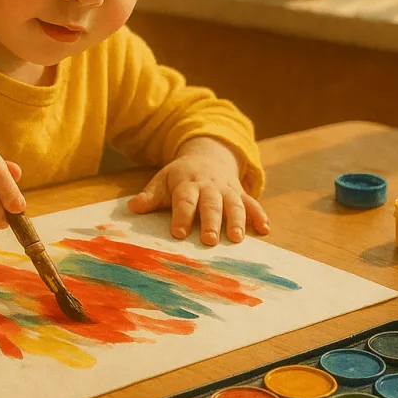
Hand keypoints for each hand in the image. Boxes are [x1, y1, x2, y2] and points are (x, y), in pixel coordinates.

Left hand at [127, 137, 268, 244]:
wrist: (207, 157)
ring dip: (237, 221)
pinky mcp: (241, 193)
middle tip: (209, 240)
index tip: (178, 233)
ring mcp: (227, 190)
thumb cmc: (180, 176)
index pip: (184, 200)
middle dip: (210, 222)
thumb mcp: (162, 180)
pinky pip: (253, 203)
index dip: (181, 216)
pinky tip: (265, 229)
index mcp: (187, 183)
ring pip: (234, 204)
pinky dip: (260, 215)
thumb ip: (149, 196)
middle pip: (211, 204)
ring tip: (237, 238)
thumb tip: (132, 207)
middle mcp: (209, 187)